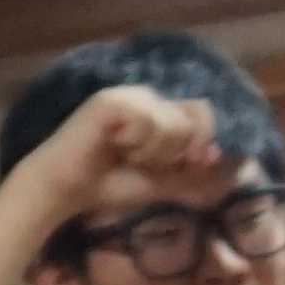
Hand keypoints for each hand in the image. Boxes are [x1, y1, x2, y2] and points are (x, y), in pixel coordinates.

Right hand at [15, 84, 223, 208]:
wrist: (69, 189)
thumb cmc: (111, 184)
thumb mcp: (161, 181)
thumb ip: (190, 169)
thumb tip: (215, 154)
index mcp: (161, 111)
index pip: (202, 114)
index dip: (201, 142)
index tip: (180, 166)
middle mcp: (148, 98)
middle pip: (192, 118)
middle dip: (174, 153)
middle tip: (141, 161)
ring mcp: (129, 95)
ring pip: (172, 123)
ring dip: (152, 152)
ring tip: (125, 154)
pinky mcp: (111, 100)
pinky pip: (147, 121)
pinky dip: (135, 143)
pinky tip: (113, 144)